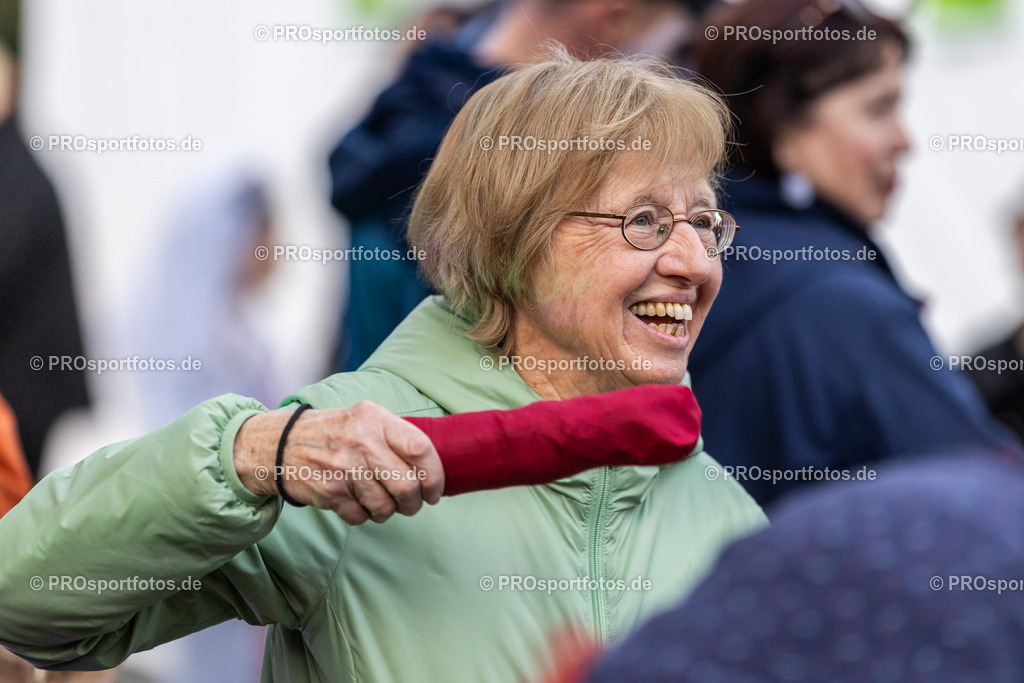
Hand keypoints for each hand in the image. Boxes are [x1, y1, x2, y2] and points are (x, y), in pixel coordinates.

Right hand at [233, 402, 443, 523]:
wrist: (281, 444)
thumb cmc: (334, 433)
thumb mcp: (365, 419)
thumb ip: (396, 437)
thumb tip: (433, 470)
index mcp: (375, 419)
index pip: (421, 449)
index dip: (435, 475)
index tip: (435, 490)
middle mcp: (362, 441)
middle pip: (407, 485)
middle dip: (414, 503)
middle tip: (412, 504)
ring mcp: (344, 468)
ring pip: (385, 507)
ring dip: (388, 512)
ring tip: (381, 503)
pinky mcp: (329, 491)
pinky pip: (361, 517)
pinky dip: (364, 516)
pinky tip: (357, 503)